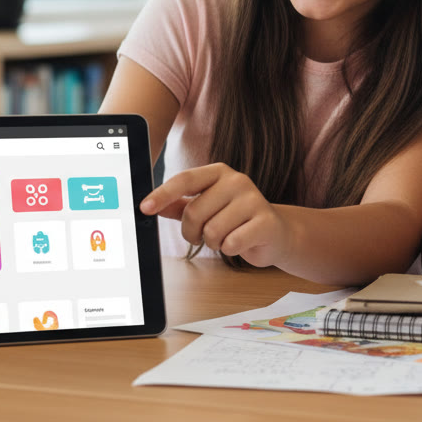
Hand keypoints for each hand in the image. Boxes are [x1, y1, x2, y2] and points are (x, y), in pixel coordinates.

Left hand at [139, 163, 291, 266]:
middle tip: (203, 236)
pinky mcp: (265, 222)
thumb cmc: (236, 219)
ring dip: (213, 243)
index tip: (144, 207)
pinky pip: (231, 243)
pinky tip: (240, 242)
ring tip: (226, 237)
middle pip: (194, 212)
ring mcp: (254, 200)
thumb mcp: (206, 208)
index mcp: (219, 173)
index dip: (163, 194)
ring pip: (212, 231)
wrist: (276, 233)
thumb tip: (151, 205)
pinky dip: (230, 249)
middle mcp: (237, 181)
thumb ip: (179, 205)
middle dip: (192, 232)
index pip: (185, 180)